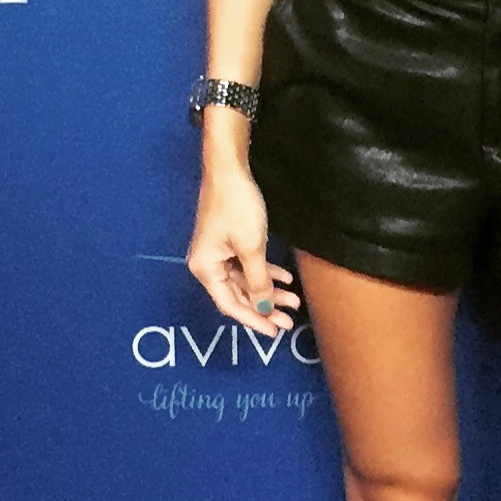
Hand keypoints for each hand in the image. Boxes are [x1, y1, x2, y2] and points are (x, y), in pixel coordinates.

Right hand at [187, 156, 299, 332]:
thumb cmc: (236, 206)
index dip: (253, 320)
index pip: (230, 305)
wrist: (229, 169)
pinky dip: (264, 273)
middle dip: (265, 308)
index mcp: (206, 269)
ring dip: (269, 290)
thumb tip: (263, 307)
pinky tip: (284, 279)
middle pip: (238, 296)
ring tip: (294, 300)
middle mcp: (208, 264)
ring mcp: (218, 253)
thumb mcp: (252, 248)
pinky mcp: (228, 242)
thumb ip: (258, 281)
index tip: (274, 331)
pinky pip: (246, 265)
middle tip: (289, 321)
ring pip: (245, 281)